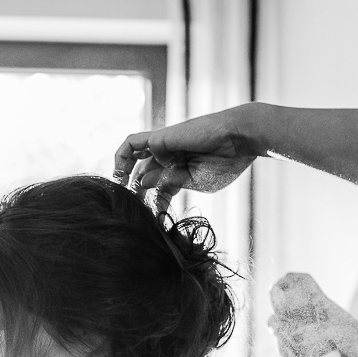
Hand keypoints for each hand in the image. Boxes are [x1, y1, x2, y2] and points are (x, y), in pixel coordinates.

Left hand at [114, 105, 263, 212]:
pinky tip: (119, 176)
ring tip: (118, 193)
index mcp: (181, 168)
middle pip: (143, 173)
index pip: (158, 185)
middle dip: (134, 193)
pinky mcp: (160, 138)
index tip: (152, 218)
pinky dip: (122, 157)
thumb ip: (169, 182)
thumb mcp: (196, 181)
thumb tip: (143, 183)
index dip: (152, 202)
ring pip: (134, 159)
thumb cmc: (226, 161)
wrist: (240, 140)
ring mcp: (164, 146)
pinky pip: (132, 144)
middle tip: (129, 211)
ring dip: (122, 175)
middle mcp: (170, 156)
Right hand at [267, 272, 357, 356]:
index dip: (285, 284)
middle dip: (276, 327)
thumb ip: (313, 333)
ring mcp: (310, 338)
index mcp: (319, 305)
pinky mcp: (311, 356)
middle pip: (283, 316)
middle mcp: (311, 319)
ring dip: (282, 348)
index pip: (299, 284)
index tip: (274, 294)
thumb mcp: (336, 332)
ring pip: (284, 339)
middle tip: (280, 336)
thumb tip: (291, 339)